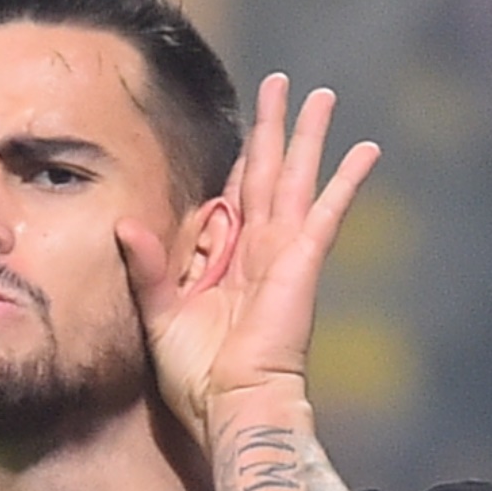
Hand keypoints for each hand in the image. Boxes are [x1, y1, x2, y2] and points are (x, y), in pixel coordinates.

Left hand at [117, 73, 381, 446]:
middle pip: (266, 172)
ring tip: (321, 96)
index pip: (233, 196)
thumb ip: (145, 267)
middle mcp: (257, 250)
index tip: (247, 127)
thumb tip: (123, 224)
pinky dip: (347, 179)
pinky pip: (328, 209)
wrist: (232, 406)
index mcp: (225, 261)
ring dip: (307, 135)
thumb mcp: (159, 315)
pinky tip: (368, 148)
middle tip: (283, 84)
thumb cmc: (197, 378)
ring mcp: (283, 252)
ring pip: (295, 176)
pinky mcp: (303, 261)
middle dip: (274, 127)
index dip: (239, 160)